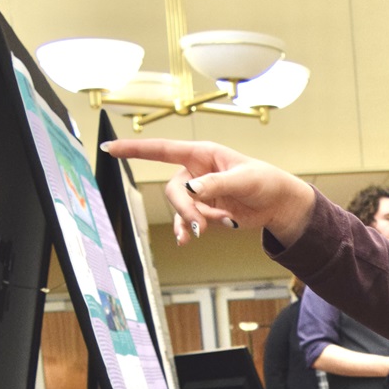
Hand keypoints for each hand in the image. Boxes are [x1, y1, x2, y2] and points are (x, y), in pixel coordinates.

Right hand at [100, 138, 314, 247]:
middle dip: (184, 208)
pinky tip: (188, 240)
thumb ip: (216, 184)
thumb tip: (191, 189)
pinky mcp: (204, 212)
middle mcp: (195, 172)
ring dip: (192, 221)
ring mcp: (198, 194)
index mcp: (201, 154)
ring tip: (208, 229)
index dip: (134, 149)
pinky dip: (189, 231)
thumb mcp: (243, 179)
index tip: (110, 148)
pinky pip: (187, 222)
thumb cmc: (264, 181)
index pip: (161, 150)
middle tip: (200, 224)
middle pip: (173, 191)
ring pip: (180, 209)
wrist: (277, 204)